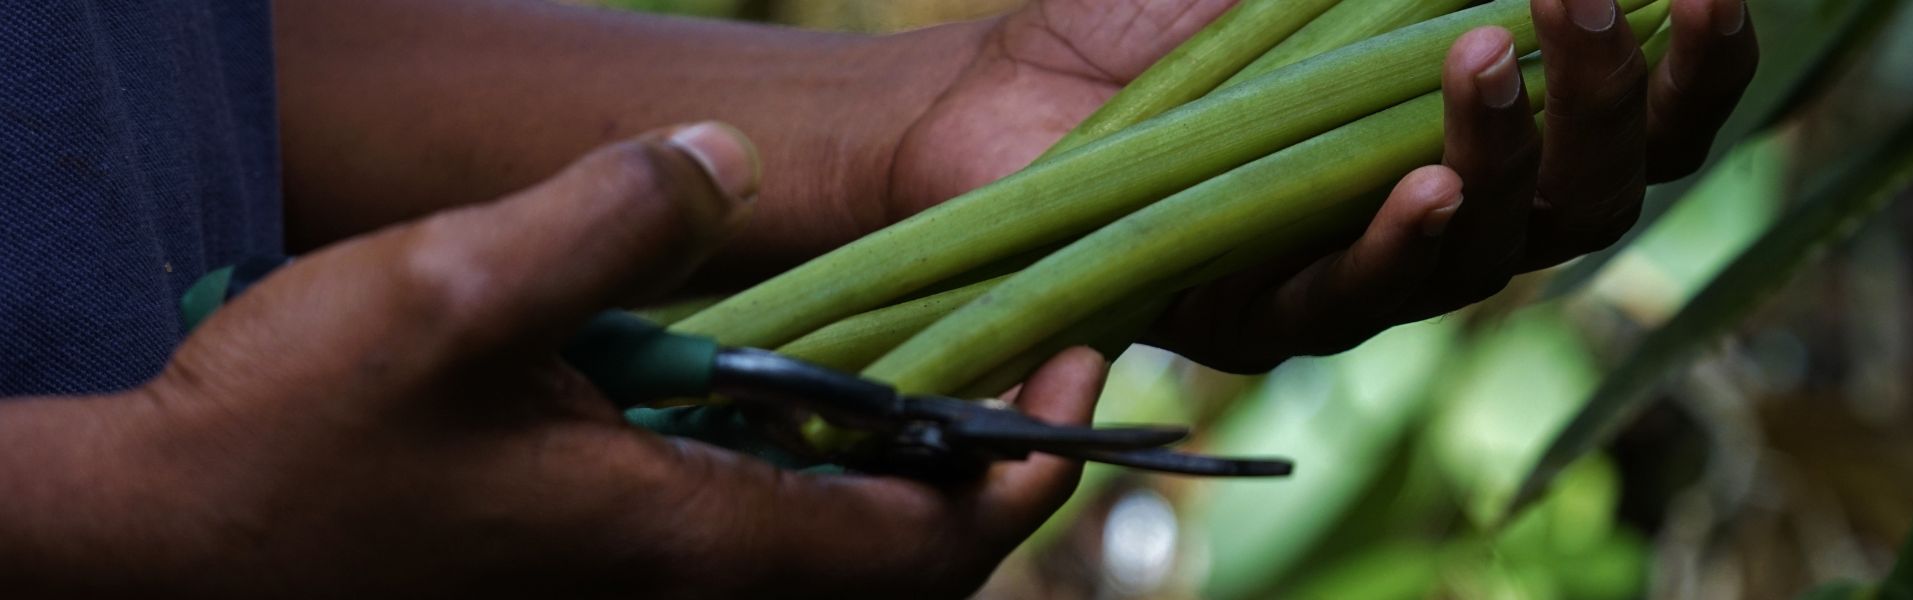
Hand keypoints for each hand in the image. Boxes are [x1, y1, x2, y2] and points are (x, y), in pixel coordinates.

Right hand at [0, 124, 1104, 596]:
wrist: (161, 548)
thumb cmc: (297, 433)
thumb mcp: (454, 290)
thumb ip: (610, 218)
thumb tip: (726, 156)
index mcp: (687, 545)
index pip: (925, 547)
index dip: (1023, 470)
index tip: (1078, 376)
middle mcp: (681, 593)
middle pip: (899, 572)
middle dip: (989, 479)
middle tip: (1037, 372)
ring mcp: (630, 596)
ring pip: (823, 564)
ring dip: (902, 482)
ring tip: (942, 377)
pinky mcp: (583, 574)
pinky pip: (745, 548)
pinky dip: (809, 485)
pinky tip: (791, 403)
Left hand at [892, 0, 1755, 372]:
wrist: (997, 88)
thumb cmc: (1153, 24)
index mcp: (1464, 144)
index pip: (1620, 132)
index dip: (1688, 74)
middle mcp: (1429, 223)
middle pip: (1587, 203)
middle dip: (1616, 104)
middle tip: (1598, 1)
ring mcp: (1345, 280)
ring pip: (1486, 259)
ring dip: (1510, 155)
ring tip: (1490, 54)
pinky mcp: (1251, 319)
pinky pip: (1350, 303)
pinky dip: (1398, 243)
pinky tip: (1424, 187)